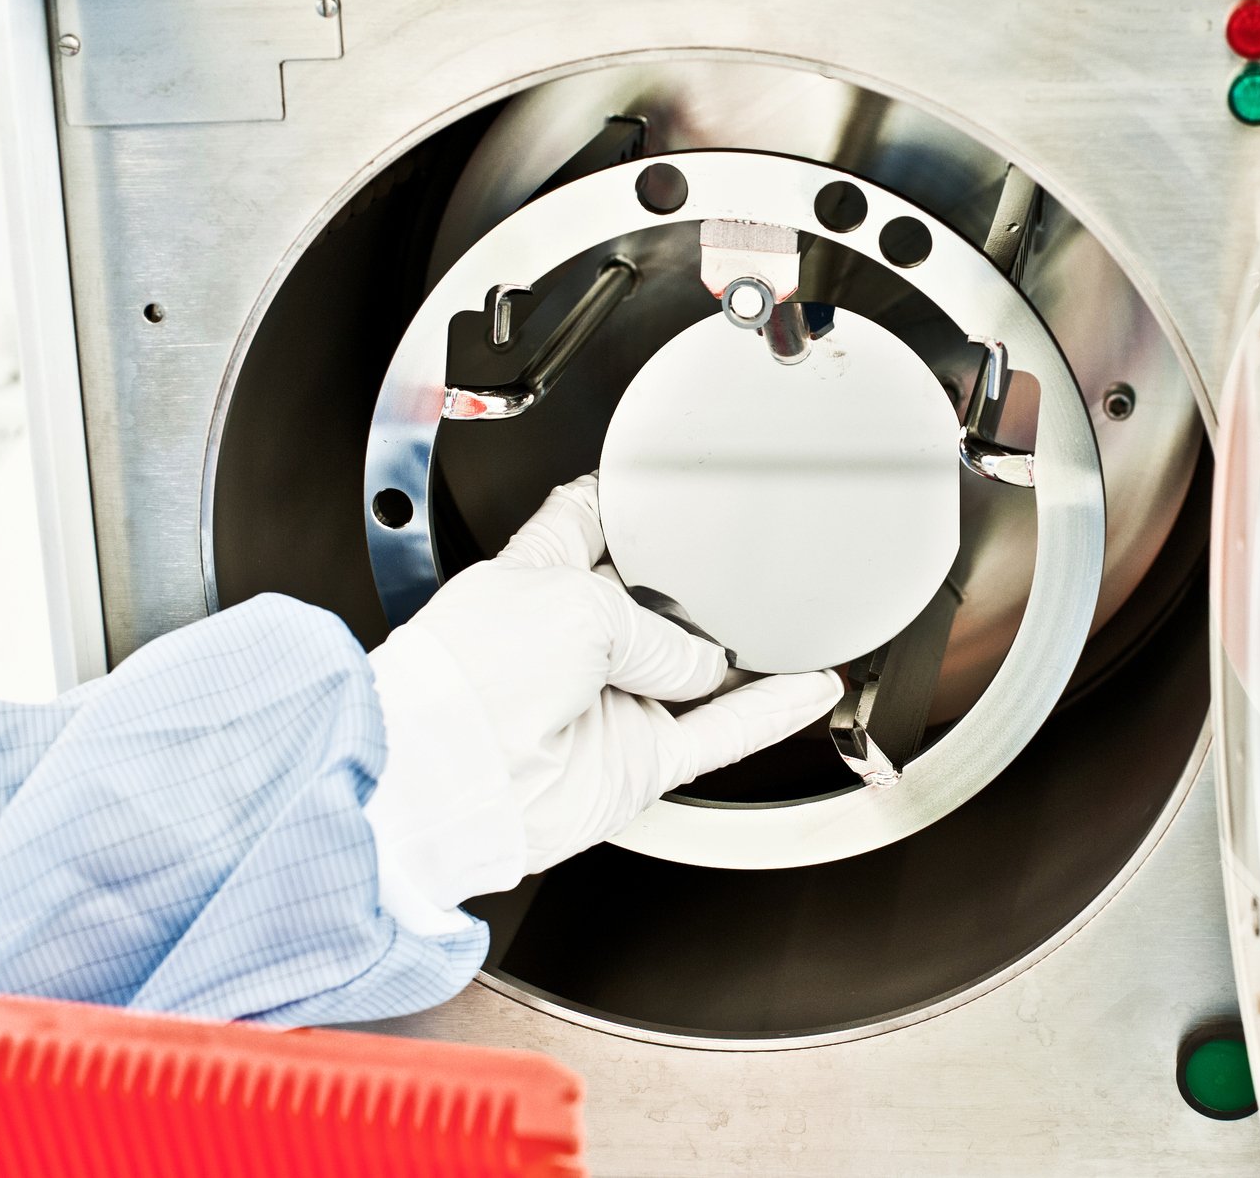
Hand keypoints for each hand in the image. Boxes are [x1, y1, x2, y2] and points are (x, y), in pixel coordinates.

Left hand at [363, 476, 840, 929]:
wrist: (450, 779)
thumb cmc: (471, 679)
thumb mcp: (575, 604)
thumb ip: (656, 627)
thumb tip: (703, 665)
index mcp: (535, 577)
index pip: (582, 521)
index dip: (621, 497)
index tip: (661, 480)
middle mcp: (570, 641)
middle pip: (652, 603)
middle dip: (697, 585)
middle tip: (747, 565)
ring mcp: (607, 703)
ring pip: (697, 673)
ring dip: (747, 652)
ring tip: (796, 622)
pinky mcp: (637, 762)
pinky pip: (720, 734)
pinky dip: (769, 713)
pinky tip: (808, 688)